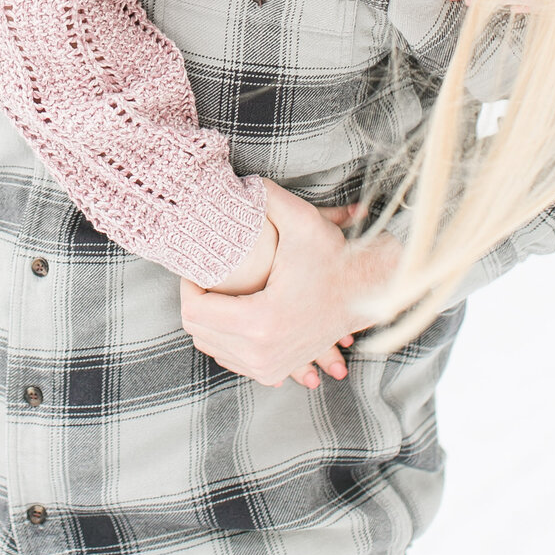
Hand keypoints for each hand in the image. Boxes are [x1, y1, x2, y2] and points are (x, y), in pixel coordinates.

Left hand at [180, 184, 397, 389]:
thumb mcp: (302, 221)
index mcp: (261, 321)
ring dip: (208, 317)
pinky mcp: (273, 372)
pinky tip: (231, 309)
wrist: (365, 294)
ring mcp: (268, 369)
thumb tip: (236, 182)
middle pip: (198, 331)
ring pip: (210, 346)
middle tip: (206, 273)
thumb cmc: (333, 256)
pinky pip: (228, 357)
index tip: (200, 264)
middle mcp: (262, 353)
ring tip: (220, 288)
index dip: (189, 284)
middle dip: (196, 299)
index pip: (194, 311)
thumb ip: (265, 197)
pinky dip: (223, 335)